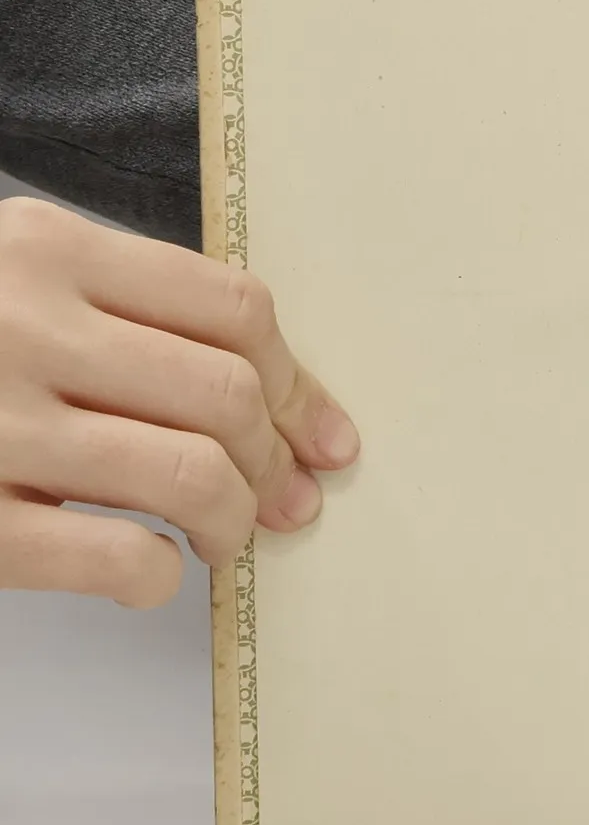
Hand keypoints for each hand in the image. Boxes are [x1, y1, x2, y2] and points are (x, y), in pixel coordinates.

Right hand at [0, 197, 357, 608]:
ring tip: (225, 538)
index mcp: (45, 248)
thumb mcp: (13, 277)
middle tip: (286, 499)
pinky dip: (160, 576)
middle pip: (227, 396)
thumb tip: (275, 394)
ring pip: (193, 476)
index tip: (322, 432)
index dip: (299, 383)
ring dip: (234, 521)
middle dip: (278, 460)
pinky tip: (151, 571)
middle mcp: (21, 325)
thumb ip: (121, 308)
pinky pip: (119, 559)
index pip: (235, 310)